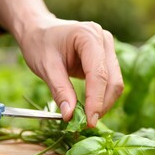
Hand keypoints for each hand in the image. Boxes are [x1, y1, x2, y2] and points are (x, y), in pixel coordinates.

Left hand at [0, 0, 123, 126]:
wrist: (39, 30)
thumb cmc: (40, 43)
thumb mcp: (45, 66)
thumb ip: (60, 90)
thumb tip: (70, 116)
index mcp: (88, 35)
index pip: (98, 73)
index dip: (96, 100)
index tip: (89, 121)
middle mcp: (103, 39)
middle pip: (112, 79)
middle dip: (102, 104)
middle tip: (87, 124)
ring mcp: (107, 48)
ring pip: (114, 82)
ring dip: (104, 103)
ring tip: (86, 117)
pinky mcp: (106, 58)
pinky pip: (110, 81)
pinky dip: (102, 97)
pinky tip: (90, 107)